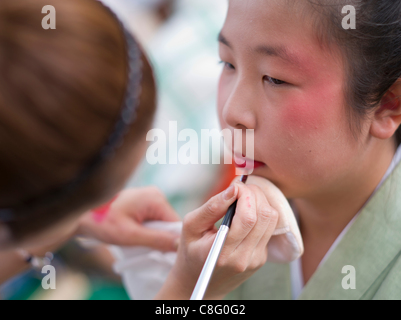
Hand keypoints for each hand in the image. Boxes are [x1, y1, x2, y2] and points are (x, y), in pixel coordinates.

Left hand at [77, 187, 180, 251]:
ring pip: (160, 223)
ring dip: (151, 234)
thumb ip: (156, 240)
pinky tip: (133, 232)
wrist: (81, 213)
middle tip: (143, 245)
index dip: (172, 240)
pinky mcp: (142, 202)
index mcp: (155, 198)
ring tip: (135, 238)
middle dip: (159, 236)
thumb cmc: (102, 221)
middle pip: (169, 223)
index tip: (160, 251)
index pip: (176, 223)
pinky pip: (152, 219)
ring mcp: (148, 197)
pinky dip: (146, 229)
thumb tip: (178, 244)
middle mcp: (155, 194)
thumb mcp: (130, 235)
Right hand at [156, 180, 278, 299]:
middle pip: (264, 215)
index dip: (245, 194)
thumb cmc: (191, 251)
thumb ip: (212, 207)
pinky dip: (261, 213)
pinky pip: (270, 228)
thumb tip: (233, 188)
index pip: (247, 218)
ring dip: (261, 201)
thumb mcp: (191, 226)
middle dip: (255, 194)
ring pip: (272, 220)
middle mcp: (243, 258)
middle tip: (240, 189)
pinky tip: (246, 211)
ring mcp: (256, 260)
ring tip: (244, 197)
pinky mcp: (262, 258)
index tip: (235, 186)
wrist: (200, 282)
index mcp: (223, 253)